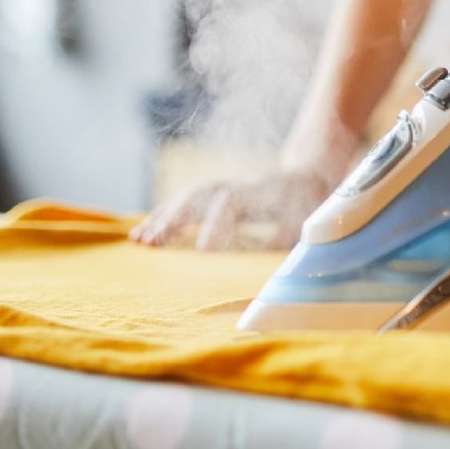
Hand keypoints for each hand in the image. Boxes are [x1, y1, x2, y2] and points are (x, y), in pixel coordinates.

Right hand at [130, 166, 332, 250]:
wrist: (308, 176)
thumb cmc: (310, 208)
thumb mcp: (309, 225)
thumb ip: (288, 242)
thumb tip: (274, 272)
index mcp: (267, 192)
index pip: (233, 202)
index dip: (216, 223)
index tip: (203, 251)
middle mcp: (241, 185)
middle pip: (202, 195)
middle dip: (176, 219)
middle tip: (153, 244)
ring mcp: (227, 187)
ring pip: (189, 198)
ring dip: (163, 218)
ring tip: (139, 240)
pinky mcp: (217, 195)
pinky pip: (186, 203)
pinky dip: (164, 216)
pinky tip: (143, 232)